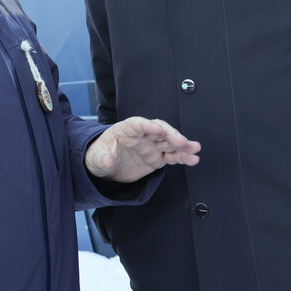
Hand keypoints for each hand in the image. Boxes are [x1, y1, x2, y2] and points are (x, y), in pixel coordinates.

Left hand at [85, 117, 200, 182]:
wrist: (105, 167)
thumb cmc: (99, 155)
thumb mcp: (95, 158)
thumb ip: (102, 158)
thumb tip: (107, 159)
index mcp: (125, 130)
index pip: (137, 124)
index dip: (147, 125)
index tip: (156, 128)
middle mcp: (142, 136)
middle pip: (158, 130)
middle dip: (170, 134)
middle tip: (181, 141)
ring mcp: (151, 146)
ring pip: (169, 142)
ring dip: (182, 144)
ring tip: (194, 148)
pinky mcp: (157, 158)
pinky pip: (171, 156)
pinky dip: (182, 157)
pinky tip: (193, 159)